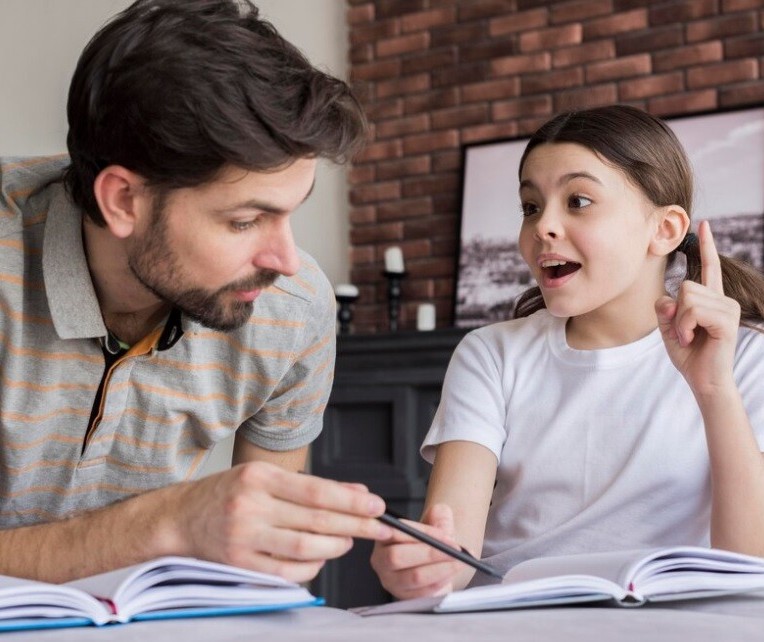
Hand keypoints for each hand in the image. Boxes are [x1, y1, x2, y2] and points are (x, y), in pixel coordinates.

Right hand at [167, 461, 390, 582]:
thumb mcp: (265, 476)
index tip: (377, 505)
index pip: (316, 491)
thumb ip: (311, 485)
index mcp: (260, 477)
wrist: (180, 517)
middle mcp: (251, 506)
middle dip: (356, 525)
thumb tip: (357, 492)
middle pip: (316, 520)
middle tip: (381, 528)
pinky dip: (312, 568)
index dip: (351, 500)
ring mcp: (244, 537)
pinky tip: (323, 559)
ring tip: (350, 541)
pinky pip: (286, 572)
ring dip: (336, 547)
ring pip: (305, 548)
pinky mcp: (240, 563)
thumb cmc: (228, 493)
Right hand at [370, 503, 463, 599]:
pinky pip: (423, 592)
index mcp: (383, 536)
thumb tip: (440, 513)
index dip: (422, 532)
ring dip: (440, 568)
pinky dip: (440, 581)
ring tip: (459, 561)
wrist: (433, 566)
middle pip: (398, 556)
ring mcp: (391, 581)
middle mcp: (381, 560)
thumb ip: (437, 516)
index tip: (445, 534)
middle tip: (454, 550)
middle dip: (430, 553)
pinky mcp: (404, 597)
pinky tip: (451, 573)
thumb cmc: (428, 543)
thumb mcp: (433, 524)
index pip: (396, 532)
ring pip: (413, 576)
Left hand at [654, 220, 740, 397]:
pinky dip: (685, 327)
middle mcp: (722, 299)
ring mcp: (728, 308)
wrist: (704, 381)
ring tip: (690, 337)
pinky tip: (692, 339)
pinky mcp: (727, 319)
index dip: (706, 245)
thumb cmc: (690, 355)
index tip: (703, 223)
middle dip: (675, 311)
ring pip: (687, 296)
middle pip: (685, 285)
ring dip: (680, 321)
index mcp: (710, 299)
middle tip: (683, 332)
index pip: (708, 266)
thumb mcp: (669, 328)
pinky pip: (693, 310)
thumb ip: (665, 309)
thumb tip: (667, 298)